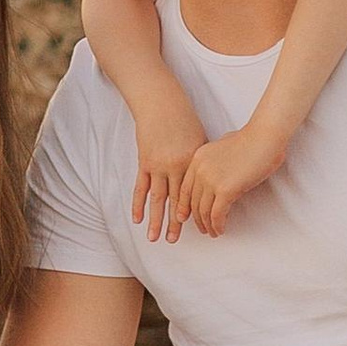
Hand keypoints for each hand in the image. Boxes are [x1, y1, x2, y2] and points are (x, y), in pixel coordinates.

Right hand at [130, 100, 208, 243]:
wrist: (161, 104)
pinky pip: (140, 187)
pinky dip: (138, 203)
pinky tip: (138, 219)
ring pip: (156, 199)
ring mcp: (157, 165)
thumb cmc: (184, 119)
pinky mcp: (144, 161)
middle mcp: (174, 167)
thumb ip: (201, 163)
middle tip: (173, 242)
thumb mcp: (199, 139)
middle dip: (174, 223)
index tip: (195, 228)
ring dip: (155, 220)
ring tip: (154, 238)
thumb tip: (209, 181)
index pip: (192, 194)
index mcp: (191, 162)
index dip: (192, 212)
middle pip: (174, 201)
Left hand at [178, 123, 285, 237]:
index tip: (185, 216)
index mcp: (198, 158)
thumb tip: (217, 173)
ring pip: (203, 211)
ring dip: (208, 225)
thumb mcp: (222, 147)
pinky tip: (221, 230)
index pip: (185, 188)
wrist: (264, 137)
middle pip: (192, 201)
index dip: (184, 205)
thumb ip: (213, 161)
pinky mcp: (225, 190)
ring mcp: (211, 180)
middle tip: (203, 228)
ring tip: (213, 232)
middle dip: (197, 218)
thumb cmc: (251, 139)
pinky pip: (217, 214)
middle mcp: (200, 169)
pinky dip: (218, 225)